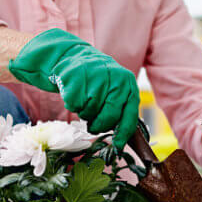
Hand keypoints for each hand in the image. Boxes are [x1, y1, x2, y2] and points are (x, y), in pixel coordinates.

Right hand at [8, 29, 139, 148]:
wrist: (72, 56)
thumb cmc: (96, 79)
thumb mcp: (114, 89)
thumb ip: (120, 108)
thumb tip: (123, 140)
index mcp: (127, 83)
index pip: (129, 115)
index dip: (123, 134)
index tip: (118, 146)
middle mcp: (115, 79)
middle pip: (109, 118)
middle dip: (99, 125)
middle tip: (93, 123)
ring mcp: (96, 78)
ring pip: (90, 113)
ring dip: (85, 113)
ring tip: (84, 99)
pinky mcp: (76, 79)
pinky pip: (75, 106)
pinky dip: (73, 104)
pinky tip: (75, 92)